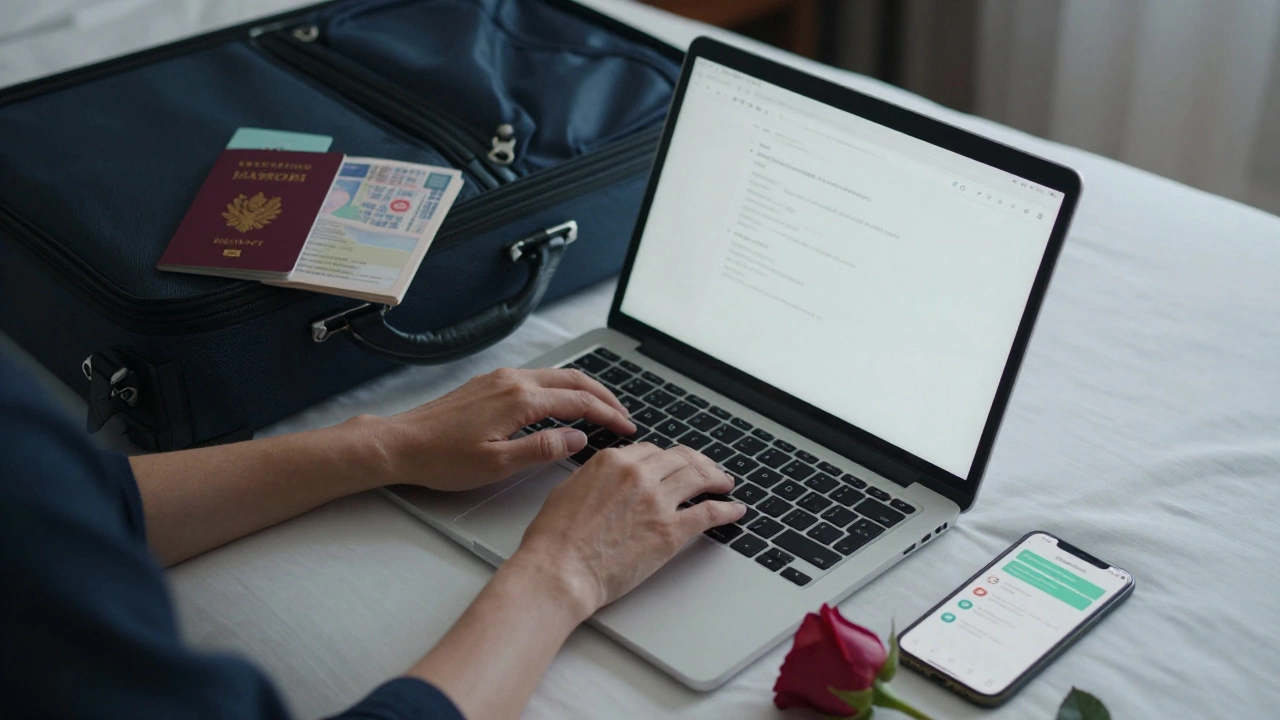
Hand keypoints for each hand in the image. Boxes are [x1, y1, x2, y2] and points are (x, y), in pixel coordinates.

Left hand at [371, 368, 635, 490]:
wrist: (400, 443)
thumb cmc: (442, 458)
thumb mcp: (497, 464)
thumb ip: (542, 449)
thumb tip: (578, 439)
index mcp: (520, 400)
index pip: (579, 402)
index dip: (608, 415)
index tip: (627, 428)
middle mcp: (513, 380)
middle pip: (574, 380)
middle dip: (604, 396)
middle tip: (624, 416)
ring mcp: (500, 378)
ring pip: (556, 376)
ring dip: (583, 390)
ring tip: (601, 409)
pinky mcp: (489, 383)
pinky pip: (537, 378)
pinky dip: (561, 389)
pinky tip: (563, 405)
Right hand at [513, 443, 746, 618]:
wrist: (560, 571)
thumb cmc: (554, 540)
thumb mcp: (568, 490)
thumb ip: (595, 477)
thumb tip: (607, 478)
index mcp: (612, 461)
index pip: (651, 451)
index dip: (667, 458)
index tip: (674, 465)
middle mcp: (638, 474)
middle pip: (680, 459)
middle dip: (698, 462)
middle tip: (708, 469)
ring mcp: (657, 501)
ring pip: (698, 478)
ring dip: (716, 478)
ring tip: (725, 483)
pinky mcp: (671, 530)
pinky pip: (708, 512)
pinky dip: (726, 509)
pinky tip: (734, 510)